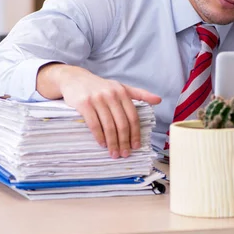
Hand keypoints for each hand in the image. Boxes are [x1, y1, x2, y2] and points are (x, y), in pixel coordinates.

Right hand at [37, 64, 161, 158]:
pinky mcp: (84, 104)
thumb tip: (159, 100)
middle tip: (124, 154)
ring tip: (114, 153)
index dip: (136, 133)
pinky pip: (94, 124)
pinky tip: (102, 144)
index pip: (133, 116)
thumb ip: (139, 94)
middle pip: (122, 124)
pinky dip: (99, 136)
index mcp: (122, 92)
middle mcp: (111, 94)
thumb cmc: (100, 86)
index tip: (136, 146)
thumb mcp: (120, 86)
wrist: (75, 78)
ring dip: (112, 142)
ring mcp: (97, 99)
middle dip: (124, 142)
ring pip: (109, 126)